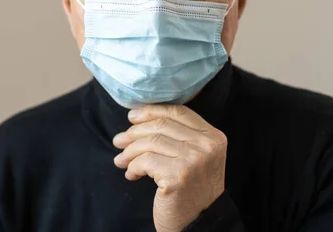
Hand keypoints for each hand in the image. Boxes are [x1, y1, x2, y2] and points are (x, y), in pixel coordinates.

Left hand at [113, 105, 227, 231]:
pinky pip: (145, 161)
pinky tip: (132, 174)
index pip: (178, 112)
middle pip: (161, 125)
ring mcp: (194, 160)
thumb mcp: (195, 157)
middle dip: (134, 132)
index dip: (151, 111)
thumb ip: (179, 136)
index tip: (131, 117)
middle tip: (118, 141)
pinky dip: (133, 166)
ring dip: (129, 151)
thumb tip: (138, 118)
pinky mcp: (178, 176)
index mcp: (213, 136)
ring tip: (121, 160)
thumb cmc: (191, 189)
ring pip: (150, 142)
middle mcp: (207, 146)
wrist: (197, 223)